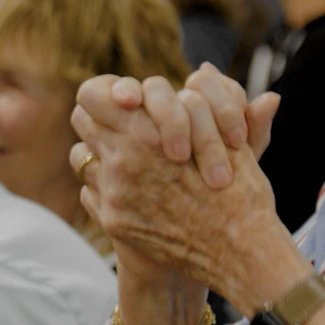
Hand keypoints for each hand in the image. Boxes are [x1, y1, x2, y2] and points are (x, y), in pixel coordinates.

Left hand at [72, 76, 306, 309]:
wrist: (238, 255)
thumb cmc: (242, 195)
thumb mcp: (233, 142)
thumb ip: (214, 102)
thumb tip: (205, 70)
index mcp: (148, 133)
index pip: (92, 96)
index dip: (104, 93)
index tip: (123, 100)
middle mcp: (122, 161)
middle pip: (82, 120)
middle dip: (101, 117)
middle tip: (123, 122)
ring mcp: (113, 193)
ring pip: (82, 155)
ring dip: (102, 150)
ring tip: (129, 156)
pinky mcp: (114, 220)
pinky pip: (90, 190)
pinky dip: (107, 185)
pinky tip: (135, 190)